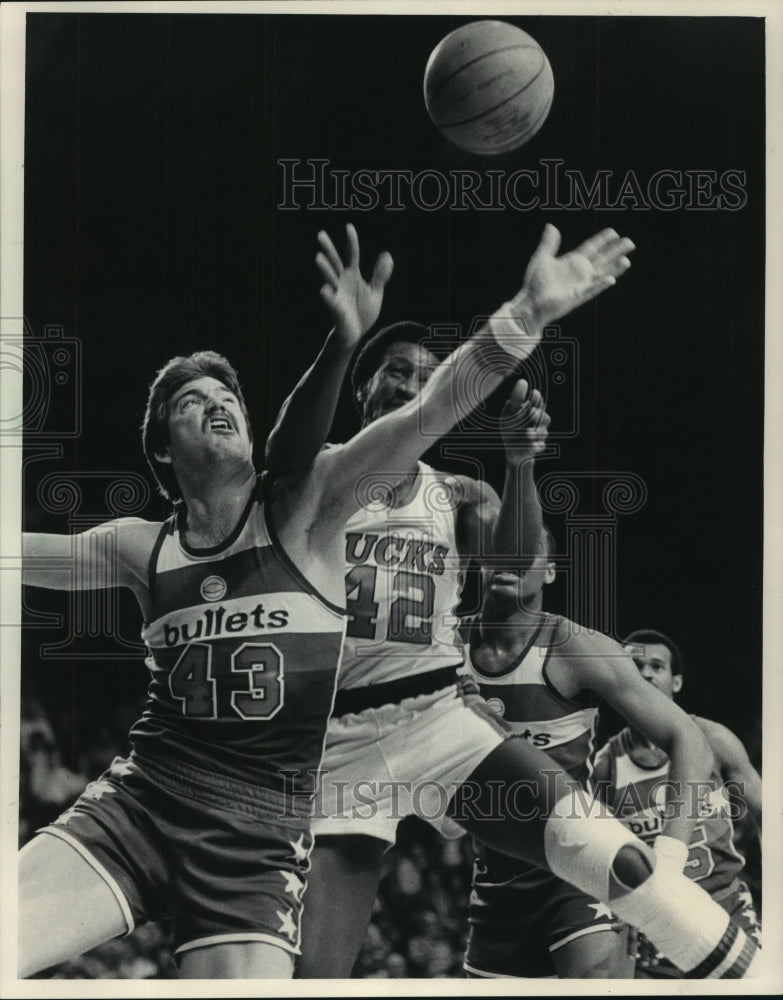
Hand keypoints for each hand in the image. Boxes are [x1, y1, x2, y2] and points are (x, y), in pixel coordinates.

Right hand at [316, 223, 393, 346]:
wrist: (356, 334)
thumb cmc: (362, 312)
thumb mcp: (375, 292)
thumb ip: (380, 275)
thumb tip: (387, 255)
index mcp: (352, 275)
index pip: (352, 254)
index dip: (351, 241)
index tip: (348, 226)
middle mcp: (342, 282)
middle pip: (335, 262)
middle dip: (328, 249)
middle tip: (320, 234)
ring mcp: (338, 294)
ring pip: (330, 279)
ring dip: (325, 269)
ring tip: (318, 258)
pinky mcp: (337, 309)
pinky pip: (331, 302)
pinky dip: (328, 296)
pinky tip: (324, 289)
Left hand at [500, 379, 550, 462]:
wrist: (512, 451)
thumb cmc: (511, 430)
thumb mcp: (508, 415)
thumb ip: (516, 400)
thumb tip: (523, 381)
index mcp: (532, 412)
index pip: (538, 403)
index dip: (537, 399)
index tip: (533, 393)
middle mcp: (539, 423)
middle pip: (545, 417)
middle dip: (538, 415)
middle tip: (531, 412)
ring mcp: (540, 437)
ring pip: (542, 433)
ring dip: (533, 432)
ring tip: (526, 433)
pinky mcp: (538, 449)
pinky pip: (539, 447)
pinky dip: (533, 447)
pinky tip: (529, 446)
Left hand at [514, 224, 634, 328]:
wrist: (531, 301)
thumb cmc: (535, 282)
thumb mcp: (542, 258)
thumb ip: (549, 243)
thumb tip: (551, 226)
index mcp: (572, 261)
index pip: (591, 248)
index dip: (602, 240)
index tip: (614, 232)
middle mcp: (580, 272)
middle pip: (602, 259)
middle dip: (616, 251)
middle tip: (630, 243)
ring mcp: (581, 284)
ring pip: (602, 274)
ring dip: (614, 268)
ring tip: (627, 260)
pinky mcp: (578, 296)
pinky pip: (592, 289)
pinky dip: (601, 284)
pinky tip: (611, 279)